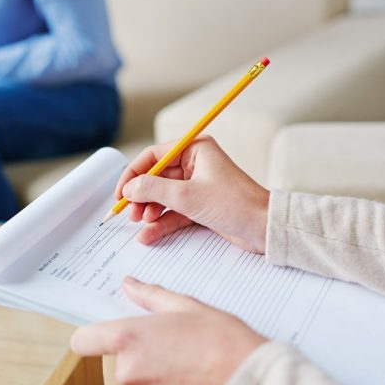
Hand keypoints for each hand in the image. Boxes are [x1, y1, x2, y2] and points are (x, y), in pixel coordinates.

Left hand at [71, 277, 265, 384]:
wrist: (247, 374)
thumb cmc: (220, 339)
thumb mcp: (185, 306)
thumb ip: (151, 295)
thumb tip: (130, 285)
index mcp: (129, 338)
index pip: (83, 341)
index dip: (92, 335)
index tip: (106, 332)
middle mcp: (128, 370)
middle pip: (112, 358)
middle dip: (133, 350)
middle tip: (165, 340)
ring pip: (132, 375)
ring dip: (148, 367)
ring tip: (179, 356)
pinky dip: (160, 380)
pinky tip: (183, 370)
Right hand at [115, 136, 269, 252]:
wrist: (264, 228)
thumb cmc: (234, 204)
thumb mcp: (187, 196)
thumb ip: (153, 189)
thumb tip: (129, 188)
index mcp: (195, 149)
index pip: (153, 156)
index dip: (133, 174)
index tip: (120, 193)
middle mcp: (196, 164)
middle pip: (156, 177)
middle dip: (141, 196)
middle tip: (130, 213)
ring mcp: (198, 186)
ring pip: (164, 196)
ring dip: (150, 211)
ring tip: (140, 224)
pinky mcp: (201, 205)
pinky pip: (174, 211)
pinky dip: (162, 222)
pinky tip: (149, 235)